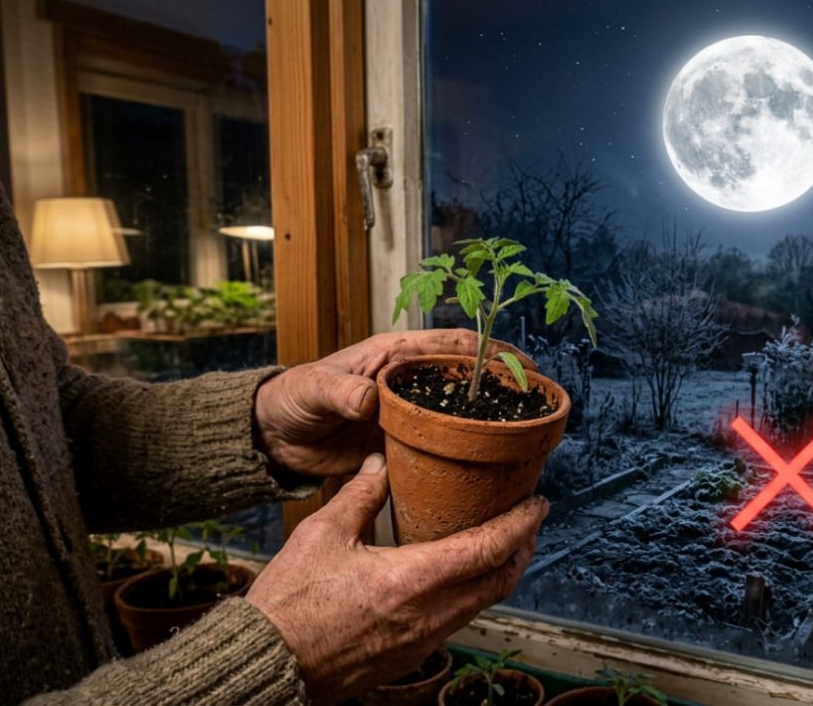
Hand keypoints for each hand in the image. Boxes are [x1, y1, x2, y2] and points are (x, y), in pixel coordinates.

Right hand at [247, 453, 547, 701]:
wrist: (268, 664)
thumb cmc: (288, 604)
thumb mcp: (321, 535)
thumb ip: (358, 496)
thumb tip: (378, 465)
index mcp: (413, 580)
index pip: (489, 548)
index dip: (522, 524)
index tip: (538, 505)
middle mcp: (429, 615)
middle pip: (499, 581)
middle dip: (521, 549)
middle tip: (527, 523)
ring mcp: (422, 641)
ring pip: (482, 604)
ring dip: (499, 574)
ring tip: (500, 546)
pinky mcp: (409, 657)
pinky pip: (457, 622)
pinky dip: (473, 595)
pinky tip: (459, 580)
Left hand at [253, 329, 533, 476]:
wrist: (275, 439)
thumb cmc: (293, 399)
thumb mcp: (314, 390)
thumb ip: (340, 391)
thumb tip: (368, 399)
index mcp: (395, 355)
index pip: (451, 345)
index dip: (490, 350)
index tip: (522, 362)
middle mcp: (409, 381)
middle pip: (466, 378)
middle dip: (502, 385)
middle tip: (537, 402)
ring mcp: (409, 413)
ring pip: (458, 414)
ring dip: (488, 421)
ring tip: (524, 435)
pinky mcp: (403, 444)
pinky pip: (440, 446)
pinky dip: (463, 453)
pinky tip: (485, 468)